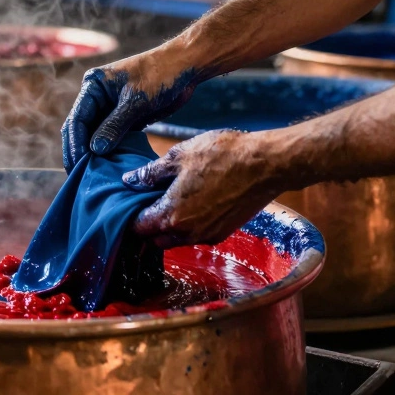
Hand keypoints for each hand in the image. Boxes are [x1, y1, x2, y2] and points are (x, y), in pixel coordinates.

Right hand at [61, 43, 202, 172]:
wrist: (185, 67)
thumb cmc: (159, 75)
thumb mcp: (135, 101)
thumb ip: (114, 126)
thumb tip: (95, 150)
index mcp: (93, 86)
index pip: (77, 118)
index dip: (75, 143)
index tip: (78, 164)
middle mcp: (97, 97)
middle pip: (81, 129)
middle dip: (79, 151)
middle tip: (78, 175)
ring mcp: (110, 108)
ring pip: (95, 135)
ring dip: (93, 153)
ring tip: (90, 176)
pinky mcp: (124, 118)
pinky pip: (111, 137)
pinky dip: (108, 151)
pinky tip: (107, 167)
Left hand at [121, 129, 285, 247]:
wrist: (266, 164)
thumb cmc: (222, 155)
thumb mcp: (179, 156)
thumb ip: (150, 173)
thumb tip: (129, 181)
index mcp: (172, 216)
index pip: (138, 228)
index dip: (129, 216)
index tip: (128, 203)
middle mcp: (188, 233)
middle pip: (155, 238)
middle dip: (148, 224)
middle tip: (147, 200)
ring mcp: (207, 236)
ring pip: (176, 239)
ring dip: (168, 225)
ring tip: (169, 198)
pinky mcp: (223, 233)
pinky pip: (196, 235)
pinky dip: (188, 225)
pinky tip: (192, 201)